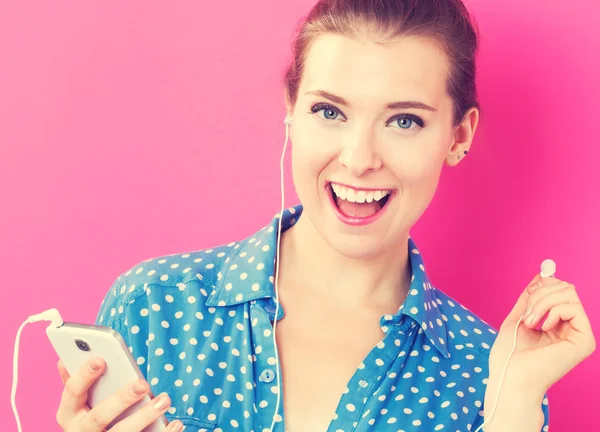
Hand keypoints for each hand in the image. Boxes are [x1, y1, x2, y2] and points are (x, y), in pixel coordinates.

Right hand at [56, 357, 182, 431]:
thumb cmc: (89, 420)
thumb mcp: (77, 405)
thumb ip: (76, 384)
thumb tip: (64, 360)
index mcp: (69, 414)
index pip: (72, 393)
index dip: (84, 376)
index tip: (100, 360)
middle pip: (99, 417)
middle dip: (121, 399)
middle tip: (143, 384)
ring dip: (145, 416)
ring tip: (164, 400)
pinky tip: (176, 423)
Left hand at [488, 273, 595, 397]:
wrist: (510, 377)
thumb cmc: (509, 354)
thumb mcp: (518, 316)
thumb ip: (530, 297)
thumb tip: (541, 273)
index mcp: (557, 323)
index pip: (559, 288)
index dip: (543, 284)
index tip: (528, 294)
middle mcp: (572, 328)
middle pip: (566, 287)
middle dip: (541, 293)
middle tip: (527, 313)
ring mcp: (580, 334)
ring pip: (568, 293)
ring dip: (542, 302)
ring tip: (530, 322)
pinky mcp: (584, 341)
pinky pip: (573, 307)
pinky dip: (552, 311)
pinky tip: (542, 327)